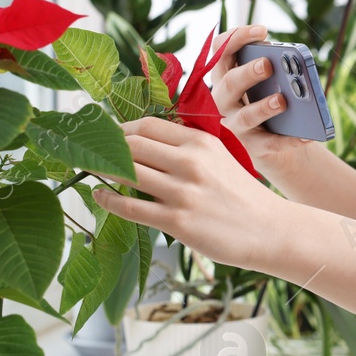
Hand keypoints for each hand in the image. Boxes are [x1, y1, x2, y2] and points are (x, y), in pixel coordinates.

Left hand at [91, 116, 287, 270]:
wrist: (269, 230)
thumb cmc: (240, 194)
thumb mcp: (219, 157)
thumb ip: (187, 146)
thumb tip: (145, 140)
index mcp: (200, 142)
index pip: (147, 125)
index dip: (118, 129)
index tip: (105, 135)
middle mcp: (190, 162)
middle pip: (131, 145)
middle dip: (103, 147)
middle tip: (86, 150)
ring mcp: (183, 192)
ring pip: (126, 172)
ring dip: (100, 169)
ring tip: (88, 169)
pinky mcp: (178, 221)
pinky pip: (130, 206)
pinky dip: (108, 199)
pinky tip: (99, 196)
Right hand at [208, 24, 314, 177]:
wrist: (270, 143)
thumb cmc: (266, 101)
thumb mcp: (267, 82)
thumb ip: (275, 71)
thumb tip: (294, 66)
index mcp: (226, 76)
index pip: (220, 51)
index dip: (236, 38)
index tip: (262, 30)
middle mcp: (223, 100)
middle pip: (229, 83)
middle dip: (248, 73)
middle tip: (268, 64)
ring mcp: (234, 126)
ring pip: (245, 116)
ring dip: (263, 107)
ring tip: (283, 100)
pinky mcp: (251, 148)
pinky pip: (269, 144)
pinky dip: (289, 140)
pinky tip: (307, 134)